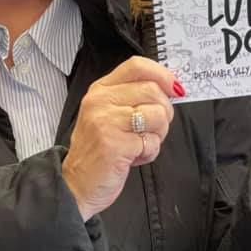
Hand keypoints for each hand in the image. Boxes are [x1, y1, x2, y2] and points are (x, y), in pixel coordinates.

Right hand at [62, 56, 179, 220]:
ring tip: (140, 143)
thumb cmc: (97, 151)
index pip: (137, 66)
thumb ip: (133, 97)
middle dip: (164, 112)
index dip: (162, 75)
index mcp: (101, 90)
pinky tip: (134, 157)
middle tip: (152, 129)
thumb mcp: (108, 114)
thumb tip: (171, 88)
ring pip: (157, 114)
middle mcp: (101, 101)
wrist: (76, 184)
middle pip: (152, 90)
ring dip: (158, 134)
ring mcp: (106, 122)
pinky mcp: (114, 144)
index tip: (174, 89)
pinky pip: (151, 141)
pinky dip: (150, 152)